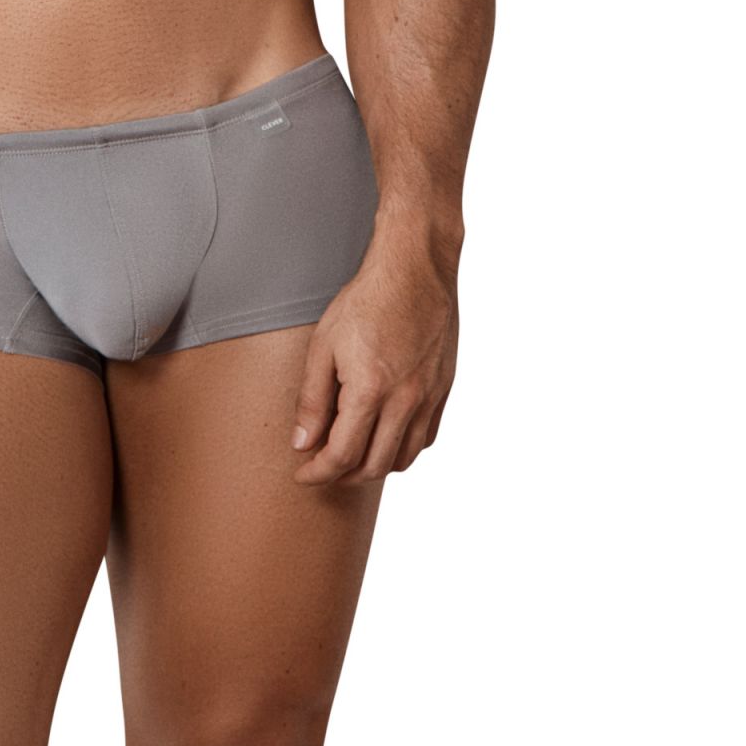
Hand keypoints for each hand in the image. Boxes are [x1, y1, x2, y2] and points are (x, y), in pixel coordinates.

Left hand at [289, 249, 457, 485]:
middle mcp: (405, 401)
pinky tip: (386, 437)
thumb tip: (302, 442)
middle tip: (323, 468)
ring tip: (352, 457)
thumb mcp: (323, 346)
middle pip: (373, 466)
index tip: (302, 474)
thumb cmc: (366, 300)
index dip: (317, 473)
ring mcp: (429, 397)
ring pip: (404, 458)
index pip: (341, 456)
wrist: (414, 269)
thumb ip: (312, 400)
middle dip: (343, 477)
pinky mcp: (444, 389)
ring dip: (375, 467)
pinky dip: (404, 449)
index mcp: (370, 391)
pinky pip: (427, 437)